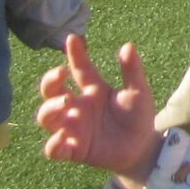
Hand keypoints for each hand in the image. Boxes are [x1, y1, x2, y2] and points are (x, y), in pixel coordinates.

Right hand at [37, 35, 161, 188]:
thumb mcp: (138, 92)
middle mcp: (78, 107)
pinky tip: (61, 137)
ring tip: (64, 103)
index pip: (80, 69)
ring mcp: (74, 128)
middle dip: (49, 82)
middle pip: (51, 92)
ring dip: (49, 109)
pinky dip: (54, 144)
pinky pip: (54, 148)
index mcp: (93, 90)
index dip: (75, 54)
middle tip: (60, 74)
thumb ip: (132, 72)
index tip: (72, 38)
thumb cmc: (138, 117)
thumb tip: (128, 46)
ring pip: (47, 118)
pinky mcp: (74, 150)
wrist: (142, 147)